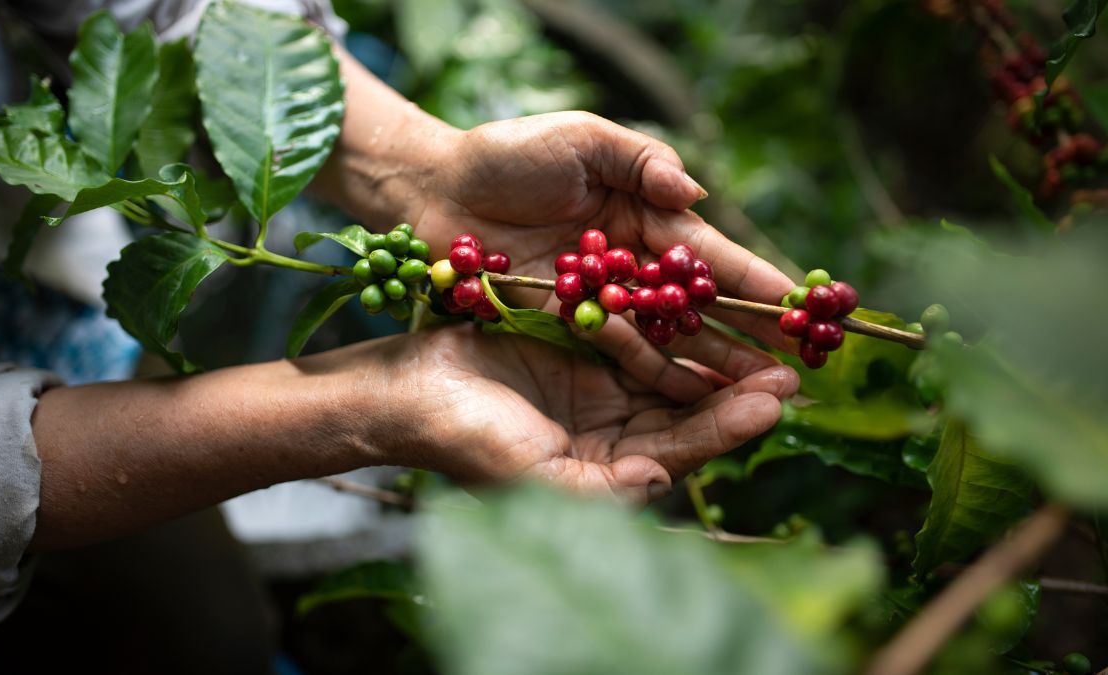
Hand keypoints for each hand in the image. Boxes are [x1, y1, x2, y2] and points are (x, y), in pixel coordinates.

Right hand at [373, 324, 797, 502]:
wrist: (407, 390)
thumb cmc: (465, 441)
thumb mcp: (534, 478)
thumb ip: (603, 490)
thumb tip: (665, 484)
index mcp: (606, 471)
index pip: (680, 451)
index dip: (727, 427)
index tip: (774, 402)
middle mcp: (611, 433)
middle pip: (687, 412)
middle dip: (737, 391)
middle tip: (792, 369)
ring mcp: (597, 388)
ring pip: (670, 371)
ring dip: (715, 353)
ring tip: (765, 333)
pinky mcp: (580, 344)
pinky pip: (636, 332)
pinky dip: (670, 320)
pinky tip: (705, 300)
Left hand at [409, 112, 795, 399]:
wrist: (434, 190)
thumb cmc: (506, 155)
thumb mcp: (578, 138)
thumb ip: (639, 159)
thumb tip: (694, 191)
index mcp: (645, 216)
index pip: (710, 255)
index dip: (754, 280)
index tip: (799, 307)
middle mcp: (631, 265)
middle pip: (699, 308)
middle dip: (748, 338)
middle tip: (795, 372)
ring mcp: (601, 302)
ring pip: (668, 339)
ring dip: (712, 367)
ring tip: (758, 398)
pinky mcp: (567, 327)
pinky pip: (617, 355)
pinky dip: (655, 375)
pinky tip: (692, 401)